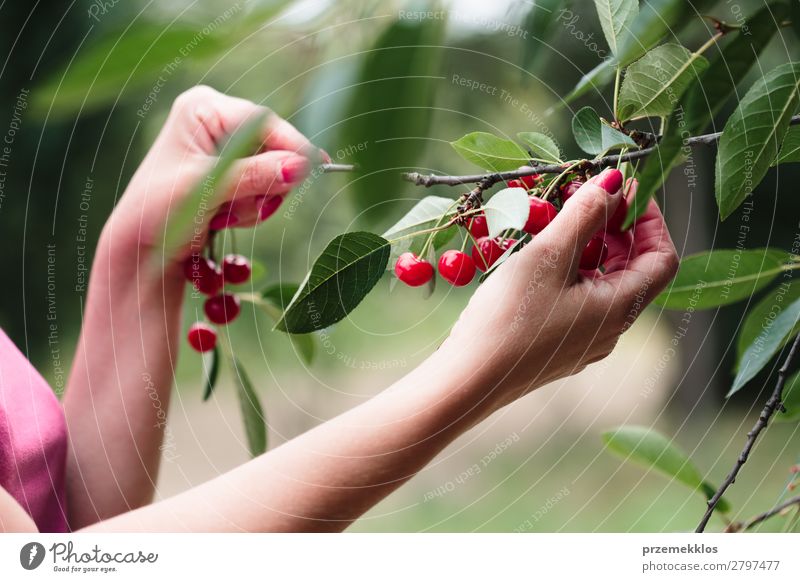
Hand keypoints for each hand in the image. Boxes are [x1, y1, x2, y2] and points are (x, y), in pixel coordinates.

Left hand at [103, 85, 322, 275]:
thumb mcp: (207, 190)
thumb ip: (254, 176)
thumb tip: (300, 167)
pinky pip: (263, 189)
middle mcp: (216, 121)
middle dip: (264, 184)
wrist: (140, 249)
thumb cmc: (159, 212)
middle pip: (273, 147)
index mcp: (202, 108)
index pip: (263, 122)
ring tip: (222, 216)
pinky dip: (250, 209)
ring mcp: (225, 149)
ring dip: (255, 202)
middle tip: (242, 207)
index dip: (292, 145)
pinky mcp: (231, 175)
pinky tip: (223, 218)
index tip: (318, 166)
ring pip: (272, 173)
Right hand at [440, 169, 678, 413]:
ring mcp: (584, 342)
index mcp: (620, 309)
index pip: (661, 257)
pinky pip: (577, 300)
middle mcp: (610, 330)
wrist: (467, 380)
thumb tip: (615, 179)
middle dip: (613, 228)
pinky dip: (569, 271)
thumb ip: (584, 213)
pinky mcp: (557, 347)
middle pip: (631, 269)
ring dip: (587, 248)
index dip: (649, 218)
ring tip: (555, 222)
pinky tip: (538, 259)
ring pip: (601, 284)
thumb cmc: (510, 317)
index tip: (621, 189)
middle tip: (582, 197)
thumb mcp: (549, 256)